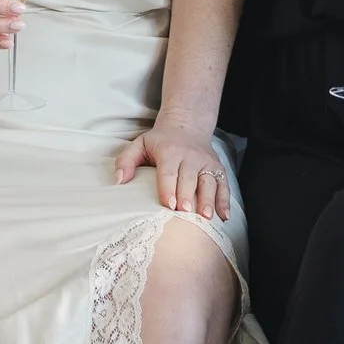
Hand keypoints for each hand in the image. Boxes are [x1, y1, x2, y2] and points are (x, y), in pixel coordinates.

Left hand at [115, 116, 231, 220]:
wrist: (187, 126)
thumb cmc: (160, 142)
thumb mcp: (140, 144)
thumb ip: (126, 161)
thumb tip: (118, 181)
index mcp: (170, 151)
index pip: (169, 171)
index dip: (169, 188)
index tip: (169, 204)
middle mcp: (190, 156)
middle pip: (189, 178)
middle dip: (188, 195)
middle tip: (185, 213)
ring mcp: (206, 162)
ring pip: (209, 182)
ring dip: (209, 200)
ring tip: (206, 217)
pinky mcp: (218, 168)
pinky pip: (223, 184)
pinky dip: (225, 201)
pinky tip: (224, 216)